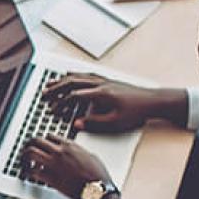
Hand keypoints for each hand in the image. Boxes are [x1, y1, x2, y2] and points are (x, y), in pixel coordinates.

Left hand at [23, 135, 111, 198]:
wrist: (97, 191)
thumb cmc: (98, 176)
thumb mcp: (91, 157)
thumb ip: (79, 151)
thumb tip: (76, 152)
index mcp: (70, 146)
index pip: (50, 136)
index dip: (43, 140)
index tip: (41, 145)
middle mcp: (60, 152)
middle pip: (36, 140)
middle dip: (29, 144)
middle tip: (26, 149)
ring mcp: (54, 164)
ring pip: (31, 152)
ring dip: (24, 156)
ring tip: (24, 160)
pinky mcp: (50, 177)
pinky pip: (33, 171)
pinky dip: (27, 172)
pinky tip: (28, 173)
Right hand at [45, 75, 166, 132]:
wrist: (154, 101)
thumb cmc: (137, 112)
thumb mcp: (116, 123)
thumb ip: (94, 123)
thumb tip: (77, 123)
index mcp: (101, 94)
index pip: (74, 96)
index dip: (61, 103)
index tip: (53, 109)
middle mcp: (100, 84)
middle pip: (72, 82)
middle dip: (56, 88)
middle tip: (44, 94)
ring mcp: (104, 81)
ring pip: (78, 77)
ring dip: (63, 80)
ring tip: (51, 83)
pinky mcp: (108, 80)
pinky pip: (86, 74)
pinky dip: (75, 75)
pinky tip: (71, 75)